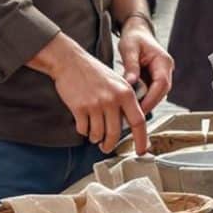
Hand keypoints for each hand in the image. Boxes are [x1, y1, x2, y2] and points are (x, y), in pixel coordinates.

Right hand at [30, 35, 147, 150]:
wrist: (70, 62)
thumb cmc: (94, 72)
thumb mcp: (117, 82)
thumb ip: (125, 102)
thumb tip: (130, 125)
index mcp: (126, 93)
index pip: (138, 121)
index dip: (141, 139)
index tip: (142, 151)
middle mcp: (112, 99)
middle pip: (115, 134)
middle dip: (109, 145)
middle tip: (106, 147)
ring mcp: (95, 104)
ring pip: (98, 135)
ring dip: (94, 137)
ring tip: (92, 132)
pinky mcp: (79, 108)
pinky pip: (83, 130)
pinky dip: (83, 130)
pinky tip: (83, 122)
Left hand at [117, 18, 174, 127]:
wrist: (136, 31)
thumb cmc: (133, 37)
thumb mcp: (129, 49)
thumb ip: (131, 66)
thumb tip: (131, 83)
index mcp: (163, 61)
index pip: (162, 84)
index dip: (152, 98)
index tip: (140, 109)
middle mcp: (165, 69)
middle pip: (161, 92)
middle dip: (149, 104)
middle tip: (134, 115)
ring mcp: (161, 75)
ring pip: (157, 94)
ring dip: (145, 103)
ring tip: (130, 113)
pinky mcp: (154, 79)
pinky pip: (151, 92)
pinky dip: (142, 99)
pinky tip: (131, 105)